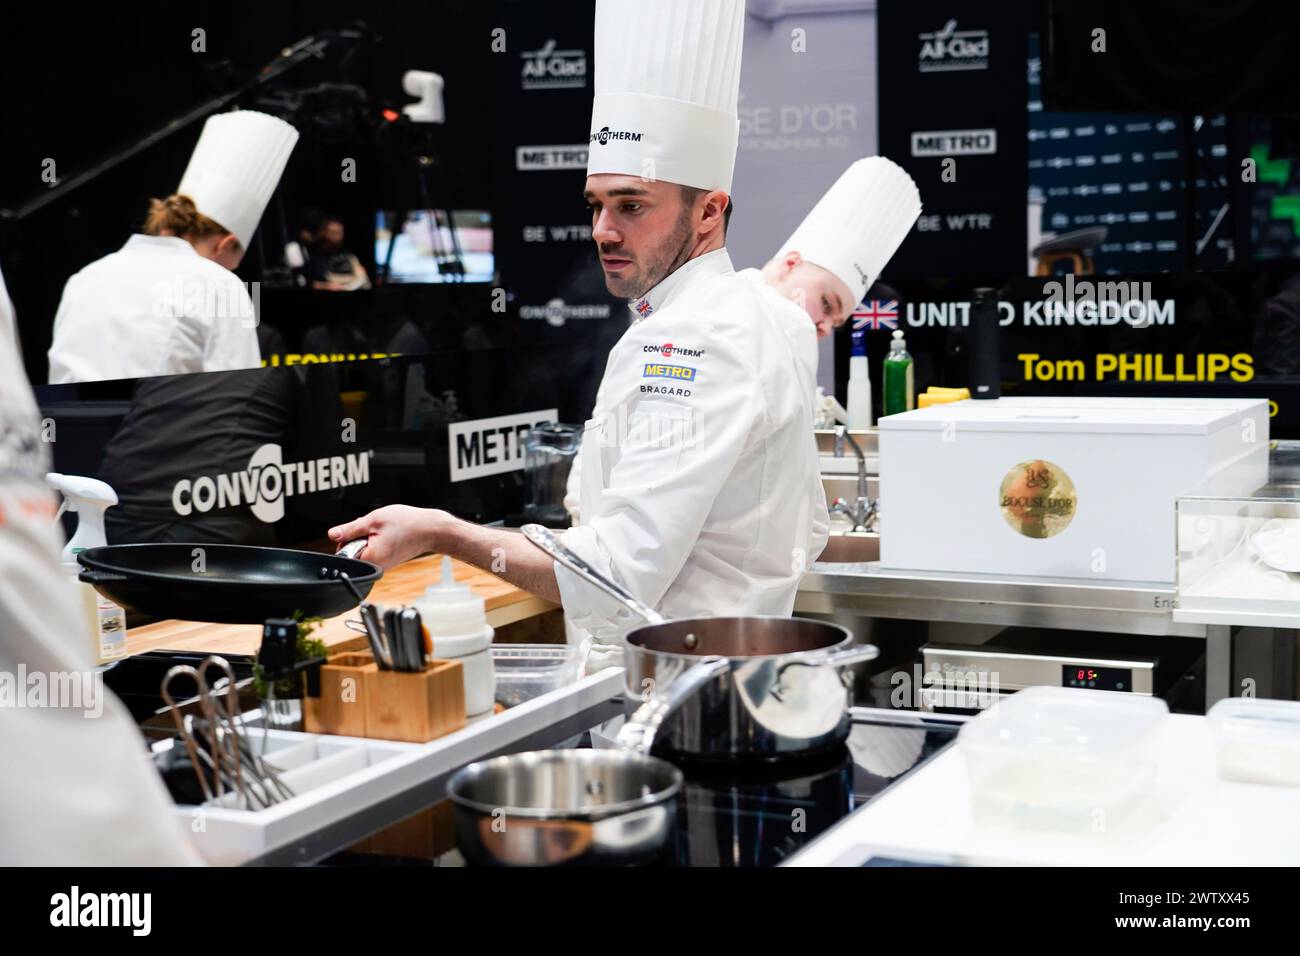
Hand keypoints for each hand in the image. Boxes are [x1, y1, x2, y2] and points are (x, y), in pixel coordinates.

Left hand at [328, 505, 443, 569]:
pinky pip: (374, 550)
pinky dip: (377, 540)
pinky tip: (389, 534)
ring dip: (369, 537)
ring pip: (364, 549)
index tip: (360, 531)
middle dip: (358, 536)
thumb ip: (350, 529)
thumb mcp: (374, 520)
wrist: (432, 529)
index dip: (347, 539)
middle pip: (353, 552)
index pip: (343, 554)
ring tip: (385, 530)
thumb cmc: (408, 523)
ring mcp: (383, 564)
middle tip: (376, 528)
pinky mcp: (388, 560)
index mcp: (370, 559)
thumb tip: (332, 535)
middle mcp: (376, 566)